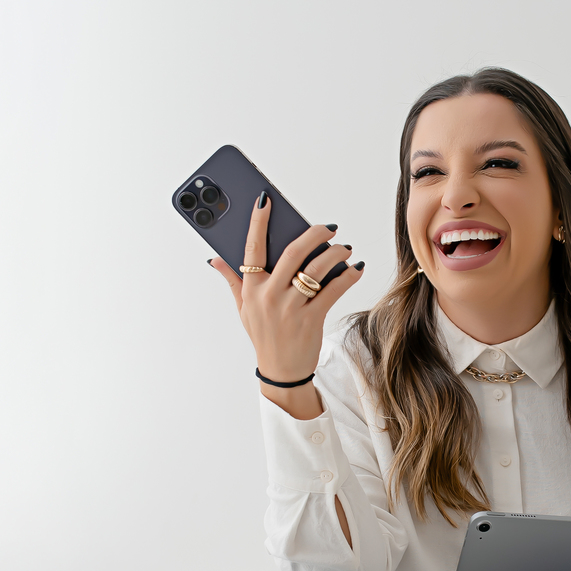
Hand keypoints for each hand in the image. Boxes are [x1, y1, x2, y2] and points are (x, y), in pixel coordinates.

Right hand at [209, 195, 362, 414]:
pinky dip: (347, 276)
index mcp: (251, 288)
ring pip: (315, 269)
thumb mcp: (243, 309)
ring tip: (344, 248)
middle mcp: (269, 295)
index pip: (251, 247)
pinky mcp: (311, 319)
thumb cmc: (263, 336)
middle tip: (328, 227)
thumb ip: (232, 280)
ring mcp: (290, 308)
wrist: (281, 370)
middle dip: (314, 234)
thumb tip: (215, 258)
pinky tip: (354, 268)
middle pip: (293, 253)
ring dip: (335, 253)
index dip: (257, 221)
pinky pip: (332, 290)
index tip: (265, 200)